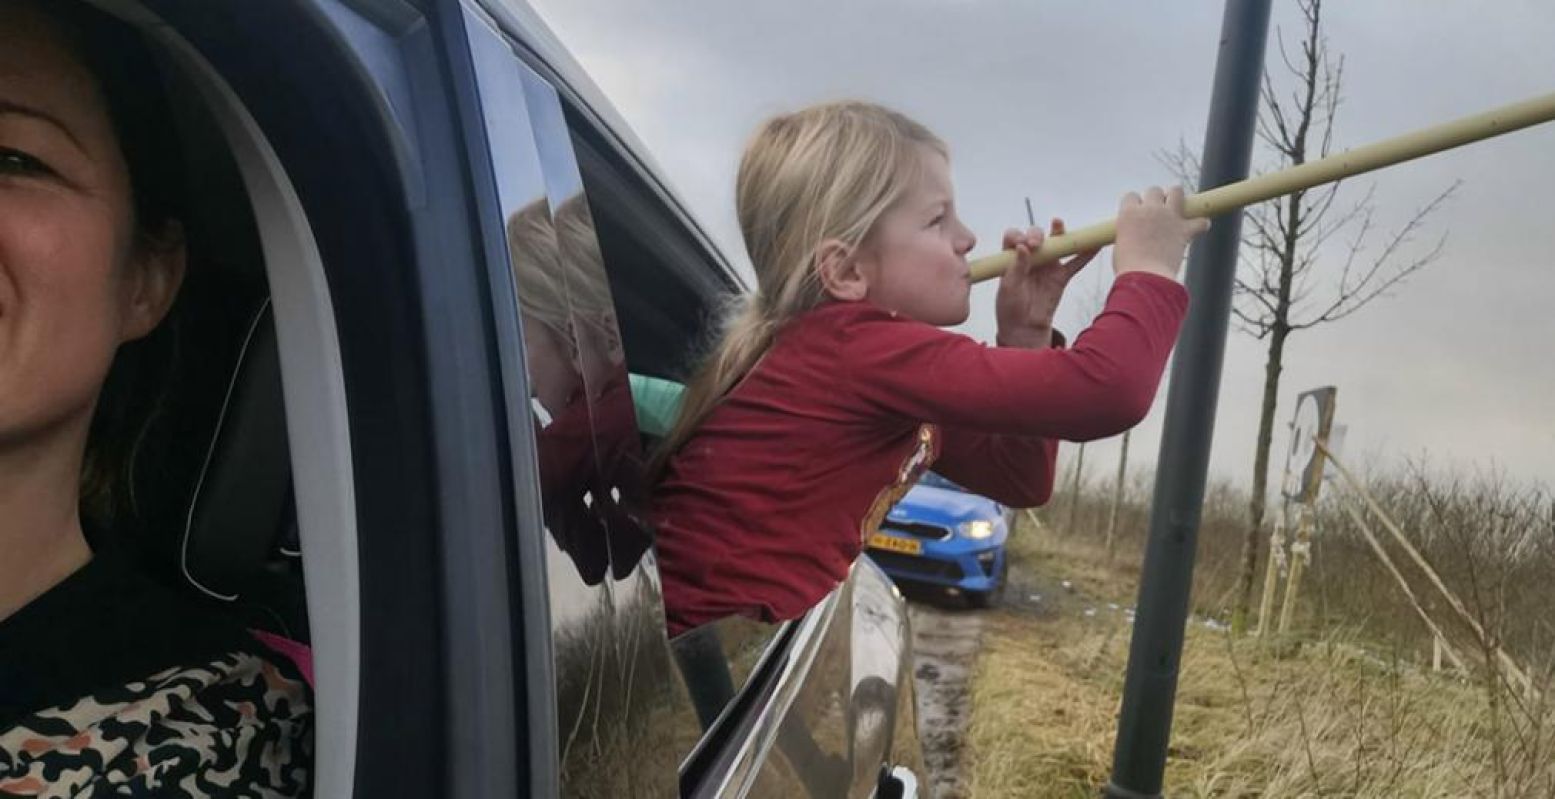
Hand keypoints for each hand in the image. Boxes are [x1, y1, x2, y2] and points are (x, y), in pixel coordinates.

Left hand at [995, 218, 1099, 347]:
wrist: (1025, 327)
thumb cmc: (1011, 306)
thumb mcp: (1009, 287)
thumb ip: (1017, 267)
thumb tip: (1022, 247)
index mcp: (1012, 257)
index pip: (1014, 237)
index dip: (1017, 236)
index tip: (1021, 244)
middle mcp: (1031, 257)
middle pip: (1036, 236)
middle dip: (1036, 234)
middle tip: (1035, 243)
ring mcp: (1047, 265)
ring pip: (1056, 244)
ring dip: (1059, 232)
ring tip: (1058, 223)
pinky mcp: (1061, 276)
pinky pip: (1075, 263)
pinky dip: (1086, 254)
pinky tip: (1095, 245)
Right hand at [1113, 186, 1210, 280]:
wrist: (1145, 279)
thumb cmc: (1129, 269)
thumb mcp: (1121, 247)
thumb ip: (1129, 235)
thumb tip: (1137, 237)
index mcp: (1129, 214)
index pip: (1131, 197)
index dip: (1135, 205)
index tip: (1137, 214)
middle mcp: (1149, 210)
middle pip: (1154, 190)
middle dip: (1156, 199)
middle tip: (1157, 212)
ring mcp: (1169, 217)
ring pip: (1176, 192)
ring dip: (1177, 198)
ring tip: (1177, 209)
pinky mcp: (1185, 230)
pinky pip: (1200, 220)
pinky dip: (1201, 224)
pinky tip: (1199, 228)